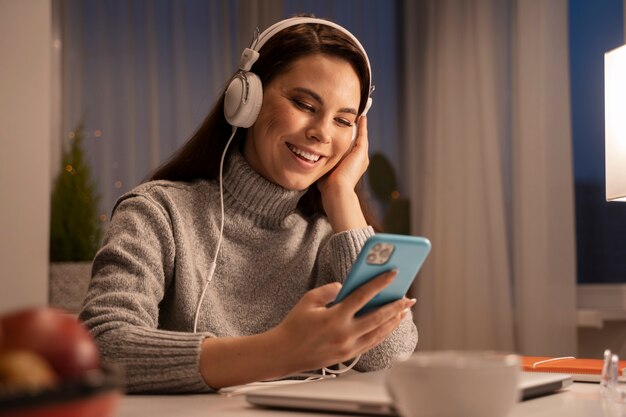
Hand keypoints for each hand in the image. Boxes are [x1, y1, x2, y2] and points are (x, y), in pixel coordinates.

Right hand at [271, 270, 415, 372]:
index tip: (393, 274)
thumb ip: (330, 290)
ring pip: (379, 333)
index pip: (363, 296)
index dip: (380, 283)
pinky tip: (389, 326)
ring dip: (394, 321)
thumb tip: (347, 287)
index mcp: (335, 317)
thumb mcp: (308, 300)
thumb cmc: (294, 325)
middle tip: (408, 297)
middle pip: (378, 317)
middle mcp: (345, 334)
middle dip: (396, 306)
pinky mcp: (348, 356)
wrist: (283, 353)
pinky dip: (383, 333)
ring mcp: (348, 347)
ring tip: (404, 311)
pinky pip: (372, 343)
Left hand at [317, 116, 369, 230]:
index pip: (350, 150)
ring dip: (361, 127)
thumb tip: (312, 161)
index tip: (343, 132)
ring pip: (362, 138)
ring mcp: (362, 157)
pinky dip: (362, 126)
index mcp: (351, 167)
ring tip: (359, 116)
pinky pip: (363, 135)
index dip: (347, 140)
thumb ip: (322, 165)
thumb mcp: (325, 172)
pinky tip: (361, 117)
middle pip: (358, 142)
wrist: (337, 191)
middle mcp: (359, 161)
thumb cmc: (328, 187)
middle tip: (356, 120)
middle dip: (356, 132)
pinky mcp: (361, 152)